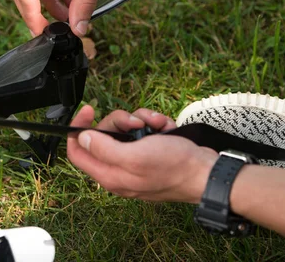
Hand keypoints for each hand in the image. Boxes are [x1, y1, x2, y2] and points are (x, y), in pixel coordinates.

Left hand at [67, 105, 217, 202]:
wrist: (207, 173)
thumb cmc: (173, 168)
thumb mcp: (133, 156)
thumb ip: (102, 149)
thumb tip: (81, 138)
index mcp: (109, 174)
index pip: (77, 152)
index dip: (77, 129)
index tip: (88, 110)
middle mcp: (119, 168)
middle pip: (103, 135)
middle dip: (121, 121)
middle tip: (136, 122)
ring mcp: (136, 160)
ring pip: (126, 129)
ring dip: (142, 120)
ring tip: (157, 124)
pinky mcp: (151, 152)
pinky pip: (144, 131)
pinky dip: (155, 124)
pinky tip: (165, 128)